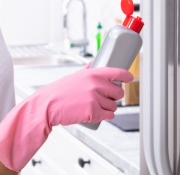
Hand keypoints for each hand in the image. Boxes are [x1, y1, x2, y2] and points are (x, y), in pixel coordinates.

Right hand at [0, 67, 132, 170]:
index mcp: (93, 74)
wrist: (48, 105)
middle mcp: (96, 85)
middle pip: (118, 92)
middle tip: (107, 98)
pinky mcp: (93, 112)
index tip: (130, 78)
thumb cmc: (60, 91)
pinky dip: (106, 116)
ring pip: (114, 106)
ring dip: (109, 108)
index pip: (117, 72)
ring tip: (99, 107)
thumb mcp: (75, 76)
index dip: (126, 76)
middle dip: (115, 96)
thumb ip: (88, 70)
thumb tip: (95, 62)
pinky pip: (108, 115)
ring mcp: (95, 99)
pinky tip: (101, 115)